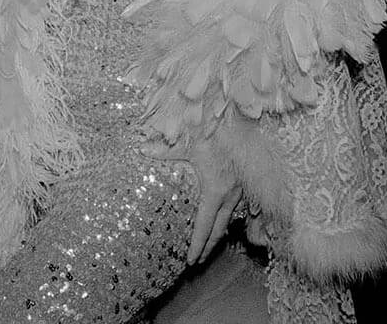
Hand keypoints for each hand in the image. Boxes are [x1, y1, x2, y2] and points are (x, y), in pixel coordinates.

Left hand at [142, 136, 241, 263]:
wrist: (240, 124)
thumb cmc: (214, 132)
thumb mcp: (187, 141)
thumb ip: (164, 149)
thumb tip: (142, 149)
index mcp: (215, 191)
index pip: (205, 226)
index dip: (197, 245)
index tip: (190, 261)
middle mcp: (229, 196)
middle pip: (218, 230)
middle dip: (207, 248)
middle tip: (197, 262)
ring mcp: (239, 191)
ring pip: (228, 220)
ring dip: (218, 235)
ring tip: (208, 246)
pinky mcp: (244, 184)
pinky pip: (234, 208)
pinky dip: (226, 220)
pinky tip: (221, 221)